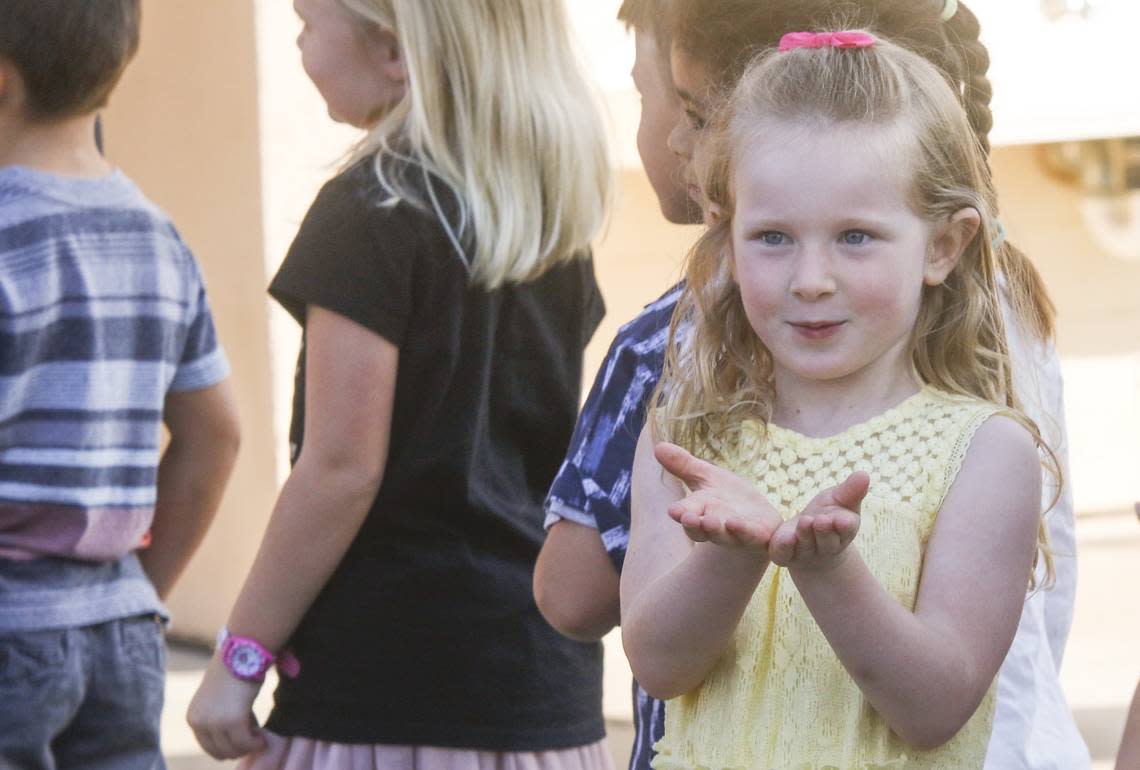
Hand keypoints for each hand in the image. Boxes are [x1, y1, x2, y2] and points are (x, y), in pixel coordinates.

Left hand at [187, 655, 267, 759]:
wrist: (242, 652)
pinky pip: (247, 743)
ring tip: (259, 734)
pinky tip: (263, 736)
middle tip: (254, 736)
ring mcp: (216, 722)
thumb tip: (235, 737)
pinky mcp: (234, 721)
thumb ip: (218, 716)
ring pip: (234, 750)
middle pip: (220, 752)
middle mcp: (200, 722)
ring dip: (249, 745)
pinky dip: (257, 743)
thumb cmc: (234, 670)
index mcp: (193, 717)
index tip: (244, 738)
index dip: (228, 746)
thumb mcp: (217, 697)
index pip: (208, 746)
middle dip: (238, 748)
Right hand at [655, 442, 782, 551]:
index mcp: (701, 512)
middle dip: (695, 526)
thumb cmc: (727, 499)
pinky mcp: (761, 537)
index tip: (673, 510)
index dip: (680, 513)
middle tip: (689, 519)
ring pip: (728, 536)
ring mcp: (739, 534)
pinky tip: (746, 525)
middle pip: (703, 530)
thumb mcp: (707, 477)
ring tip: (718, 521)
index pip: (686, 514)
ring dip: (722, 530)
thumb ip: (684, 465)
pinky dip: (754, 534)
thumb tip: (657, 446)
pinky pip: (758, 538)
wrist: (757, 521)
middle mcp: (717, 526)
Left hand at [770, 471, 869, 570]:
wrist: (807, 539)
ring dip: (805, 534)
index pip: (847, 530)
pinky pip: (785, 554)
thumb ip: (851, 490)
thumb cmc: (828, 515)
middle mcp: (826, 547)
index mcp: (843, 533)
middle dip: (824, 531)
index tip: (842, 519)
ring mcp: (805, 553)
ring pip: (806, 546)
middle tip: (821, 520)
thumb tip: (864, 474)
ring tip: (805, 521)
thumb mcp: (840, 500)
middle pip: (827, 541)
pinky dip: (785, 547)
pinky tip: (785, 539)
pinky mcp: (785, 555)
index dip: (844, 526)